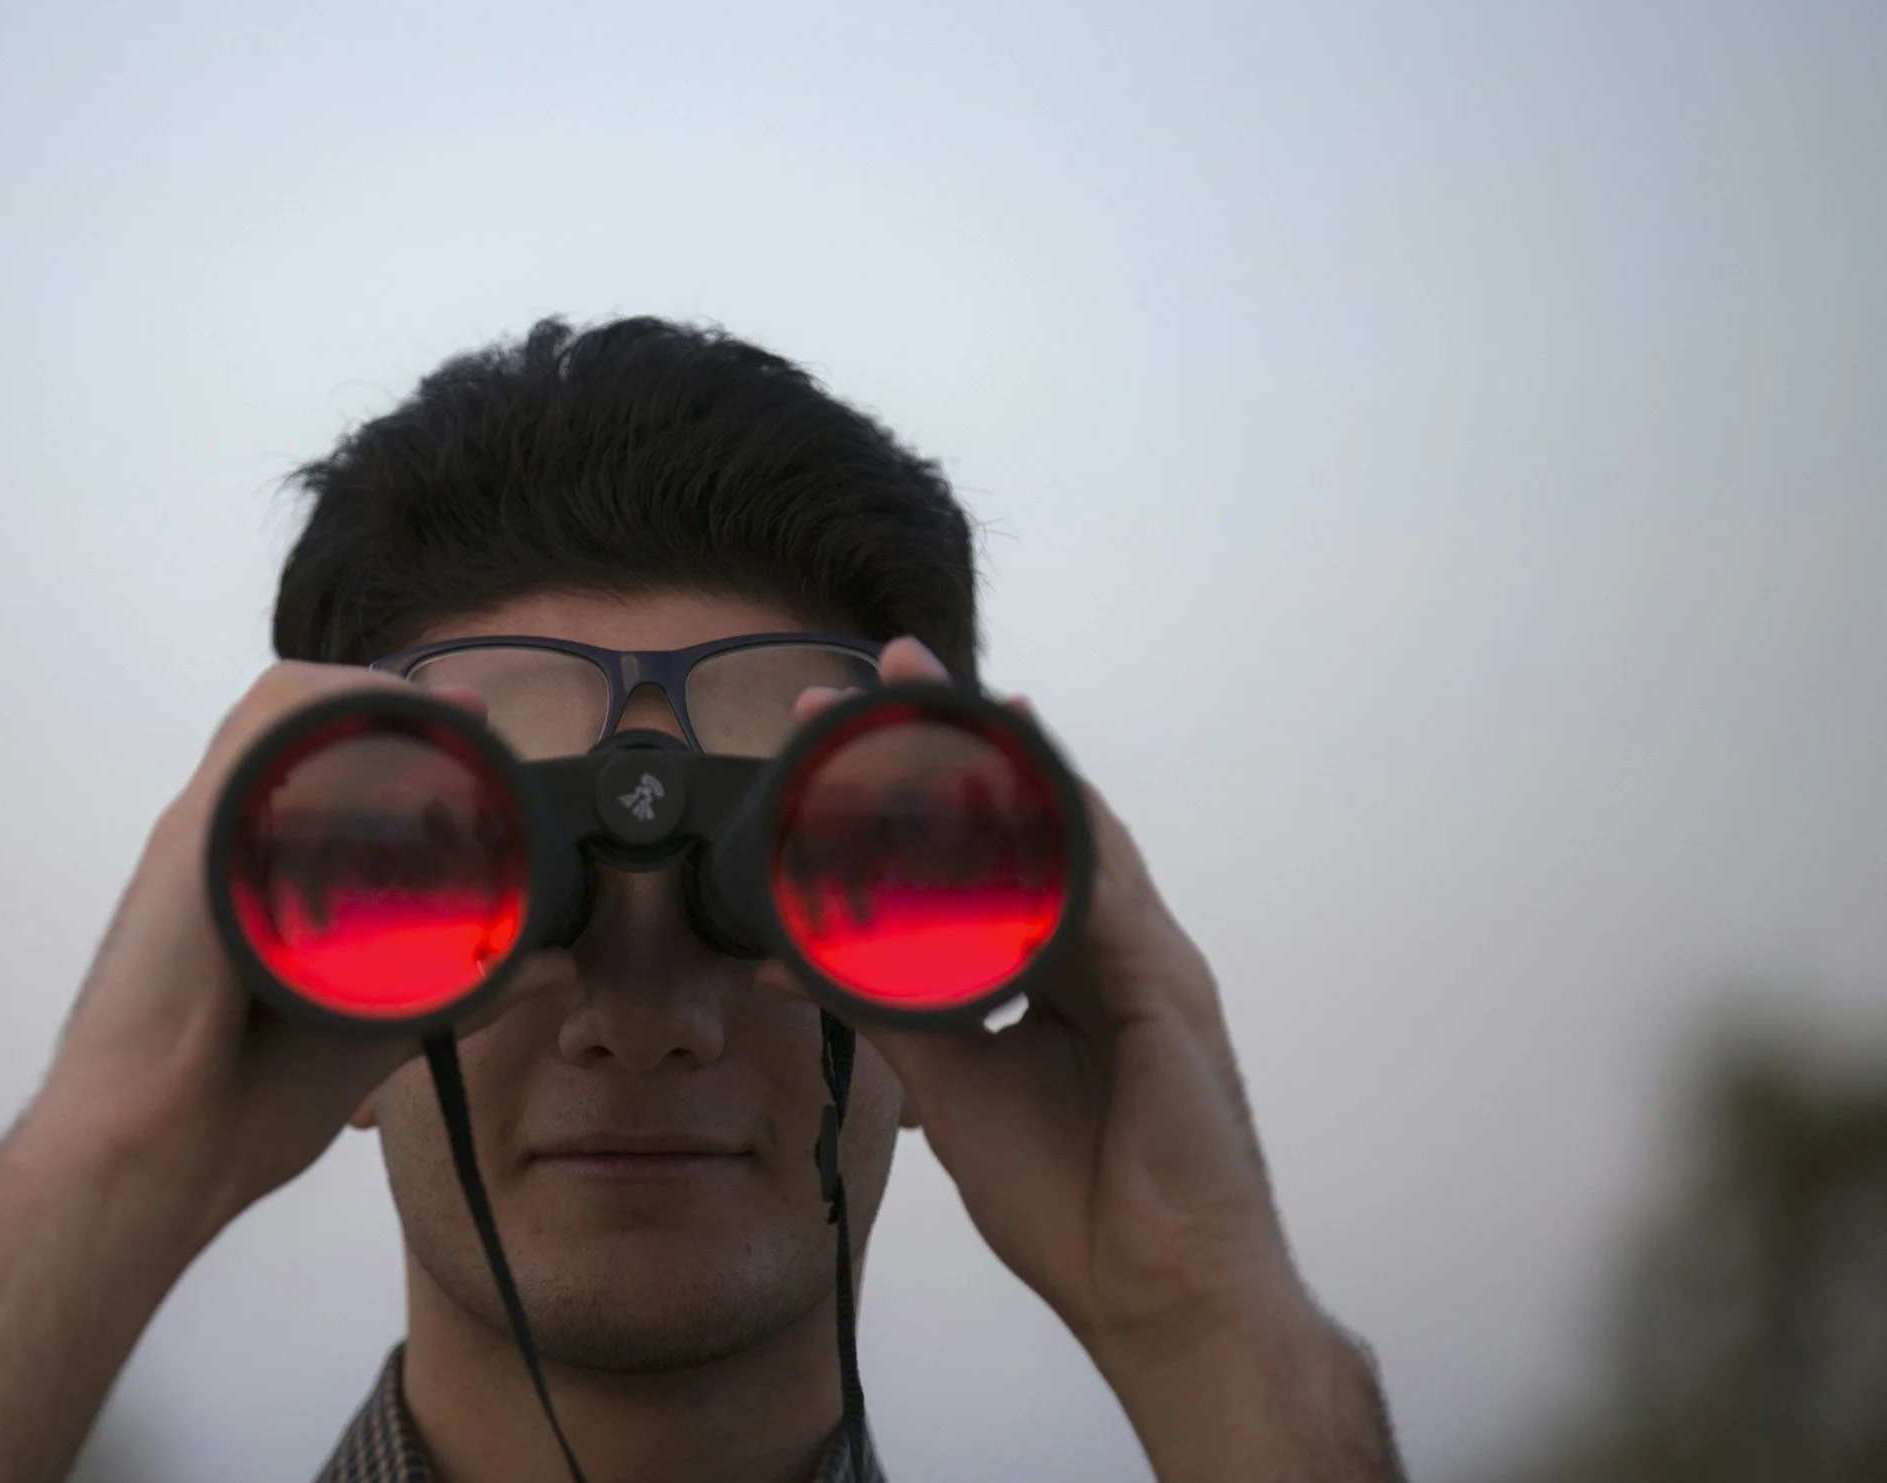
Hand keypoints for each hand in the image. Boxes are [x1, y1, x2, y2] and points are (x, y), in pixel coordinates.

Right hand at [17, 662, 567, 1257]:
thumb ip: (460, 990)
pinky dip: (320, 714)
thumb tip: (550, 967)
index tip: (470, 738)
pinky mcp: (190, 847)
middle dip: (384, 701)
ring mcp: (199, 840)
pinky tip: (381, 724)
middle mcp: (218, 845)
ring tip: (438, 716)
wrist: (145, 1161)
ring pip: (275, 712)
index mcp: (246, 879)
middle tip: (465, 723)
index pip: (312, 762)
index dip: (389, 731)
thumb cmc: (229, 1112)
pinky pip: (253, 740)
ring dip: (362, 695)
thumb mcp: (373, 1031)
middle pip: (294, 718)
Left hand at [778, 640, 1396, 1478]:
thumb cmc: (1076, 1203)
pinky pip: (1108, 898)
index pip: (985, 849)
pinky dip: (1060, 843)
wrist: (1158, 1296)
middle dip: (963, 737)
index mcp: (1057, 964)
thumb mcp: (952, 1086)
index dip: (922, 784)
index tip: (844, 729)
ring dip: (1011, 761)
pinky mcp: (1171, 992)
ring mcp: (1147, 960)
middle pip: (1030, 815)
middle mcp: (1104, 946)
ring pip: (1075, 831)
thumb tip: (792, 959)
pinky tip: (1019, 792)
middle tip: (891, 667)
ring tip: (953, 696)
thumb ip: (888, 1007)